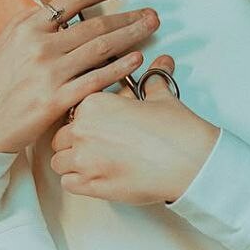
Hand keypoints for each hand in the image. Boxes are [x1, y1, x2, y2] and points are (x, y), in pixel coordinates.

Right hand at [0, 0, 160, 153]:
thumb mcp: (2, 43)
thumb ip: (28, 23)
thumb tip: (55, 9)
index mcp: (27, 27)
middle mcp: (40, 46)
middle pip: (95, 24)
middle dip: (127, 15)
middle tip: (151, 13)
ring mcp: (49, 73)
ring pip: (101, 48)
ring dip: (131, 36)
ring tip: (150, 28)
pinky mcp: (56, 100)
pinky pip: (96, 80)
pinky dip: (120, 68)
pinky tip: (137, 59)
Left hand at [49, 54, 219, 205]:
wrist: (189, 161)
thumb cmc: (175, 130)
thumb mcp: (161, 97)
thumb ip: (153, 80)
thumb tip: (161, 63)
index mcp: (94, 104)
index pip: (73, 111)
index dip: (85, 119)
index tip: (96, 126)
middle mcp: (83, 130)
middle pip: (62, 136)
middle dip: (75, 141)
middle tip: (96, 145)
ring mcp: (84, 159)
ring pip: (60, 161)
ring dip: (73, 162)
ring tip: (94, 162)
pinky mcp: (92, 185)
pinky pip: (68, 183)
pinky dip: (77, 181)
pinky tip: (94, 177)